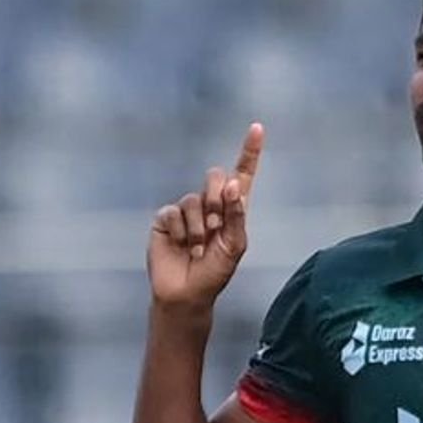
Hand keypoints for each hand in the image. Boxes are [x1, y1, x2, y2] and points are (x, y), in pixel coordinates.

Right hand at [147, 122, 264, 311]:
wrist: (187, 293)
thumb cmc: (214, 273)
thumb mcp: (234, 246)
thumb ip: (236, 215)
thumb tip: (235, 184)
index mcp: (232, 210)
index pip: (242, 176)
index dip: (249, 153)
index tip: (256, 129)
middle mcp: (210, 205)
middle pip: (216, 177)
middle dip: (218, 200)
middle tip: (215, 227)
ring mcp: (187, 211)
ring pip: (194, 198)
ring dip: (199, 226)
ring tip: (198, 247)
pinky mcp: (165, 219)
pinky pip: (173, 211)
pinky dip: (179, 230)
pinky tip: (180, 246)